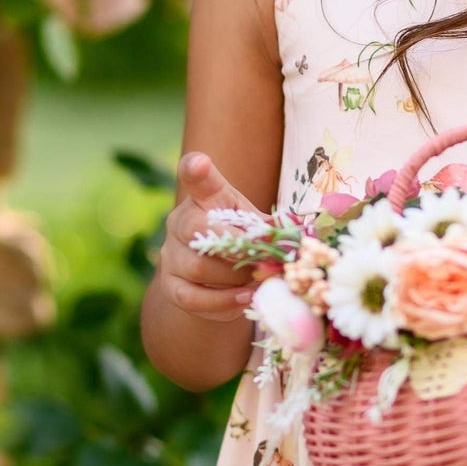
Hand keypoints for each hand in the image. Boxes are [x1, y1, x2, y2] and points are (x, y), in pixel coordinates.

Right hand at [158, 152, 265, 320]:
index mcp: (206, 198)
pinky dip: (222, 301)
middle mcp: (180, 221)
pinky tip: (244, 298)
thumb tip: (295, 243)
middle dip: (238, 249)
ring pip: (199, 267)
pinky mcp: (170, 285)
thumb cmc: (243, 240)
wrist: (220, 276)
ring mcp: (171, 254)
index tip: (199, 164)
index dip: (196, 170)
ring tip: (256, 280)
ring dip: (235, 278)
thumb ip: (271, 231)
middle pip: (200, 231)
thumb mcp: (257, 226)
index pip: (197, 179)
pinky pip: (192, 298)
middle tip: (263, 260)